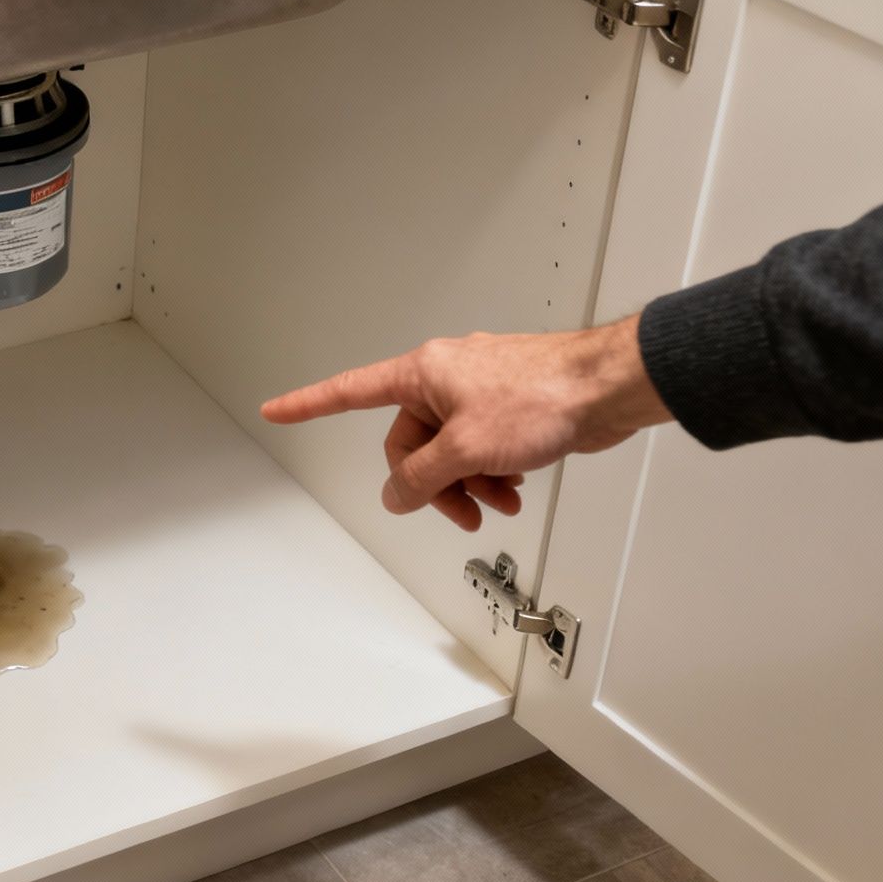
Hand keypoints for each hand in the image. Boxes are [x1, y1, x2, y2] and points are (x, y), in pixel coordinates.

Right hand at [260, 316, 672, 530]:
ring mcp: (478, 393)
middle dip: (433, 482)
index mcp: (423, 373)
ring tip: (496, 501)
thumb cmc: (544, 395)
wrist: (606, 388)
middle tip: (458, 508)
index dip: (308, 403)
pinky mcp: (508, 408)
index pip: (350, 391)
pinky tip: (512, 487)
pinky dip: (491, 473)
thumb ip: (422, 477)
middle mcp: (446, 378)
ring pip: (449, 450)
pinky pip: (480, 448)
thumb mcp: (467, 449)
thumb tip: (397, 494)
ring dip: (468, 484)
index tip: (276, 408)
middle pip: (411, 441)